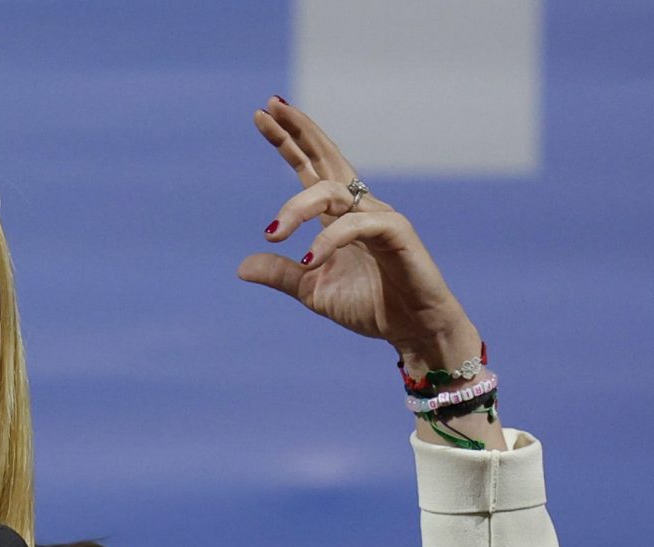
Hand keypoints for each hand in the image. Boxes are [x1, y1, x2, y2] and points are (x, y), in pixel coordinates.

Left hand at [237, 97, 478, 370]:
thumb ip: (281, 275)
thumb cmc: (370, 305)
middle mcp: (358, 207)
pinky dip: (328, 240)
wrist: (412, 331)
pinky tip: (309, 260)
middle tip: (269, 108)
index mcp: (337, 215)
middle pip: (326, 158)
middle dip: (298, 131)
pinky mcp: (398, 232)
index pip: (309, 168)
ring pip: (332, 192)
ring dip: (296, 208)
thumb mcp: (313, 290)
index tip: (262, 114)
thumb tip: (242, 267)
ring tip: (274, 233)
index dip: (288, 141)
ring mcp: (379, 216)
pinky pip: (357, 225)